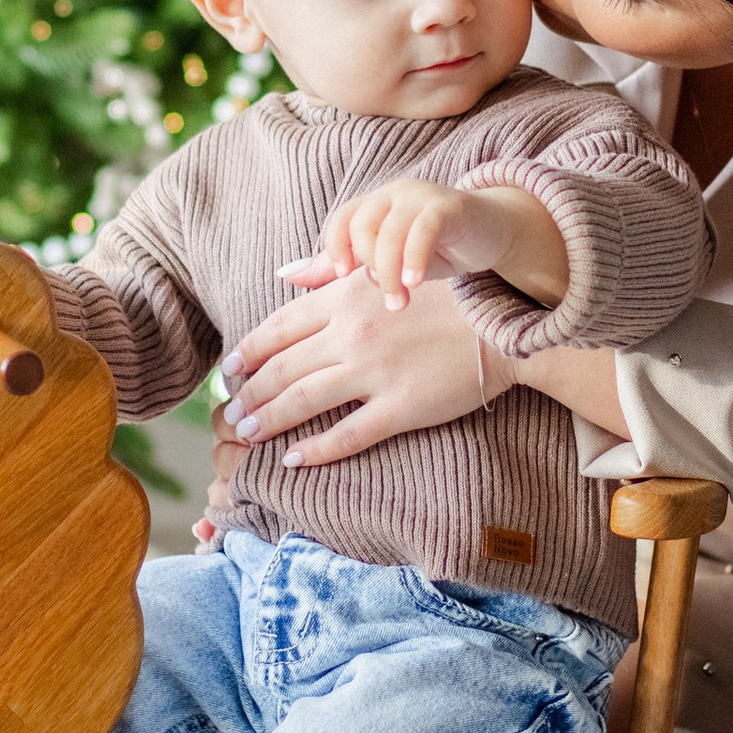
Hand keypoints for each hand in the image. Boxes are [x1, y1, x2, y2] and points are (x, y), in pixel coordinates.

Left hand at [223, 265, 490, 464]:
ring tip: (247, 434)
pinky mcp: (400, 408)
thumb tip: (286, 274)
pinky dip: (314, 450)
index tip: (229, 370)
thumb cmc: (444, 294)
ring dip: (269, 420)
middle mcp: (352, 335)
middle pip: (282, 369)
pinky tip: (292, 459)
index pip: (279, 328)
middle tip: (231, 413)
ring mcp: (375, 374)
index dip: (248, 352)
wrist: (502, 322)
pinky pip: (347, 435)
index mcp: (345, 299)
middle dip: (250, 394)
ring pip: (303, 401)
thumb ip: (332, 276)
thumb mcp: (383, 272)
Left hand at [317, 174, 568, 308]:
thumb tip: (288, 275)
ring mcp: (421, 196)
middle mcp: (392, 195)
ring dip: (391, 270)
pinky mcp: (450, 205)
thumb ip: (341, 266)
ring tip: (400, 301)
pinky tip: (416, 283)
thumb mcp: (386, 261)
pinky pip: (424, 227)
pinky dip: (415, 257)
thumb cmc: (435, 250)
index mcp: (373, 205)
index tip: (342, 278)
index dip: (335, 247)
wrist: (492, 235)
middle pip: (362, 224)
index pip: (341, 220)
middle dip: (368, 267)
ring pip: (391, 229)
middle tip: (384, 303)